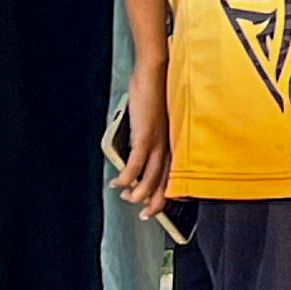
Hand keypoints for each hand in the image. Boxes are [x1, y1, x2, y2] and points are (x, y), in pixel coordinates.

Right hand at [113, 63, 173, 209]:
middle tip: (146, 215)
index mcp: (171, 143)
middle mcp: (168, 145)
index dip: (165, 194)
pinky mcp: (146, 136)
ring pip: (151, 177)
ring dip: (138, 192)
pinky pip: (137, 164)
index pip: (171, 175)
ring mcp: (158, 142)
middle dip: (154, 202)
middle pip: (163, 182)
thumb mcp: (155, 120)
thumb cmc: (154, 94)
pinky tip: (119, 183)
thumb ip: (149, 135)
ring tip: (128, 199)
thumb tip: (138, 149)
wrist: (156, 74)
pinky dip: (127, 177)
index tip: (158, 207)